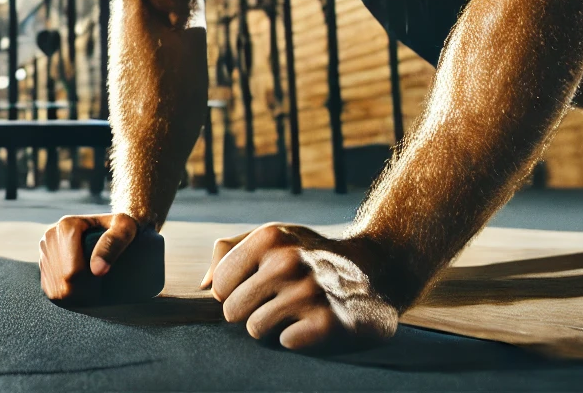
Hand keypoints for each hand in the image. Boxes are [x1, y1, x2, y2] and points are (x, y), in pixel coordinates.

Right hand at [38, 213, 137, 300]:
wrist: (109, 225)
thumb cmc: (120, 227)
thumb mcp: (125, 228)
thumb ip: (113, 243)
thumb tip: (97, 270)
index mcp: (66, 226)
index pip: (73, 272)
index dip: (90, 284)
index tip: (104, 281)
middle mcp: (50, 236)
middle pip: (63, 282)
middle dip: (84, 292)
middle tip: (100, 287)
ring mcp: (44, 250)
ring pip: (55, 290)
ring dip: (76, 296)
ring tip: (92, 287)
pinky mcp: (43, 263)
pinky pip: (50, 290)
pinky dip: (67, 296)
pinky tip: (81, 288)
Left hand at [203, 223, 398, 350]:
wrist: (379, 270)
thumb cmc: (313, 256)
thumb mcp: (274, 238)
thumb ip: (230, 253)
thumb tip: (203, 285)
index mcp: (269, 238)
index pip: (219, 285)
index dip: (236, 291)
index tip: (261, 286)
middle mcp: (287, 261)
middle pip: (231, 310)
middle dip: (252, 311)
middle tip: (283, 300)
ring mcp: (307, 293)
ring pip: (255, 330)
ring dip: (274, 326)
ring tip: (300, 310)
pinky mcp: (326, 324)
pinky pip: (284, 343)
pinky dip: (297, 339)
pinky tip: (316, 322)